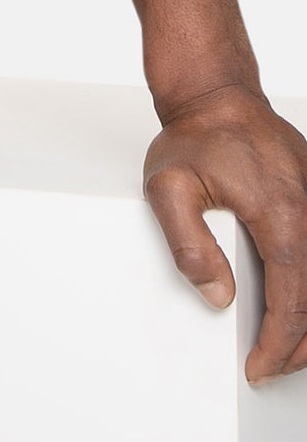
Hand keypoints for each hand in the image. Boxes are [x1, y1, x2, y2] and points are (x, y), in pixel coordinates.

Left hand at [143, 83, 306, 384]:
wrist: (217, 94)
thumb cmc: (194, 136)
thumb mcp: (167, 188)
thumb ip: (187, 245)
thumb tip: (218, 294)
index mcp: (280, 215)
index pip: (291, 300)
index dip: (277, 344)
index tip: (259, 367)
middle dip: (298, 345)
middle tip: (270, 366)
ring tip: (284, 346)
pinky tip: (297, 302)